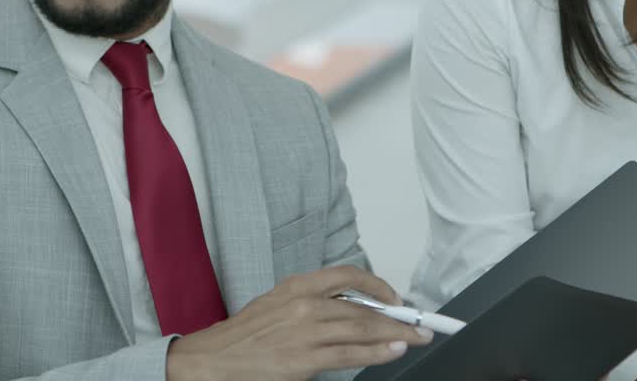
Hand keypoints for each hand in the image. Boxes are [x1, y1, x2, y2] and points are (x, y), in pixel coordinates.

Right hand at [165, 265, 432, 380]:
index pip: (347, 276)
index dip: (378, 286)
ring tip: (417, 338)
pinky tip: (394, 351)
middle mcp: (304, 304)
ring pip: (362, 330)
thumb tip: (351, 312)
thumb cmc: (245, 336)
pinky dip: (377, 353)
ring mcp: (305, 332)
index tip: (395, 299)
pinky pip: (350, 354)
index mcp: (297, 286)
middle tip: (422, 323)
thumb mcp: (277, 305)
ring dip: (396, 335)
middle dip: (397, 317)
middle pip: (362, 307)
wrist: (215, 360)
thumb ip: (312, 304)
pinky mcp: (304, 359)